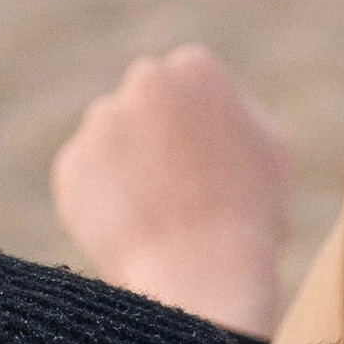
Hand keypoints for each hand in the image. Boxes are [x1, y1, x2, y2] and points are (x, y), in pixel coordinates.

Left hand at [51, 45, 289, 336]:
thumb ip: (239, 116)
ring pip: (112, 145)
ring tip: (160, 224)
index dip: (195, 135)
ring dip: (127, 175)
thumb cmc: (249, 220)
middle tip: (177, 198)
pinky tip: (134, 235)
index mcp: (196, 69)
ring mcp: (103, 120)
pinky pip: (86, 185)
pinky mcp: (72, 164)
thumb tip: (214, 107)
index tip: (206, 171)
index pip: (186, 90)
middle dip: (153, 143)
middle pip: (144, 109)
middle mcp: (145, 80)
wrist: (203, 275)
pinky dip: (102, 209)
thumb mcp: (271, 155)